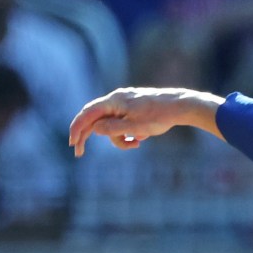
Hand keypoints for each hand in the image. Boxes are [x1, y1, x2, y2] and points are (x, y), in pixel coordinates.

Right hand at [68, 87, 224, 156]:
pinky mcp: (133, 109)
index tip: (72, 144)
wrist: (181, 106)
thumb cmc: (159, 116)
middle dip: (89, 136)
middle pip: (95, 119)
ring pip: (111, 125)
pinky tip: (141, 139)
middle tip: (80, 153)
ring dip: (119, 139)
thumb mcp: (134, 126)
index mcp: (113, 101)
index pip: (87, 114)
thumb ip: (113, 128)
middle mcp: (116, 99)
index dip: (77, 129)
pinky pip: (122, 123)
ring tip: (137, 143)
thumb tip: (95, 129)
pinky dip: (127, 134)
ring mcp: (124, 103)